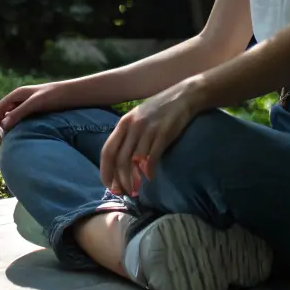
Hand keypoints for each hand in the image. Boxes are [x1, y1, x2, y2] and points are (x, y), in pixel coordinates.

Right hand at [0, 81, 67, 141]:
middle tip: (3, 143)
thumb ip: (19, 112)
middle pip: (3, 113)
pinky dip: (17, 127)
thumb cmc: (55, 96)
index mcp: (17, 94)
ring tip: (11, 141)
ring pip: (11, 117)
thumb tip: (3, 125)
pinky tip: (22, 135)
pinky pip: (21, 119)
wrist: (72, 94)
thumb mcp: (36, 104)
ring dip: (8, 128)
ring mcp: (27, 104)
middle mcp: (20, 98)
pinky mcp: (35, 110)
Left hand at [99, 79, 203, 196]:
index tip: (108, 185)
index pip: (108, 150)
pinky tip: (150, 178)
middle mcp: (133, 126)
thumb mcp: (138, 117)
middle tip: (124, 193)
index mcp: (124, 123)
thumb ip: (128, 134)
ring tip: (135, 190)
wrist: (183, 96)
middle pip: (120, 159)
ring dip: (133, 179)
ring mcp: (148, 130)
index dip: (106, 170)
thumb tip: (120, 159)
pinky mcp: (163, 134)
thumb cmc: (159, 109)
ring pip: (134, 161)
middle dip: (119, 180)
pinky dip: (149, 171)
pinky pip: (152, 157)